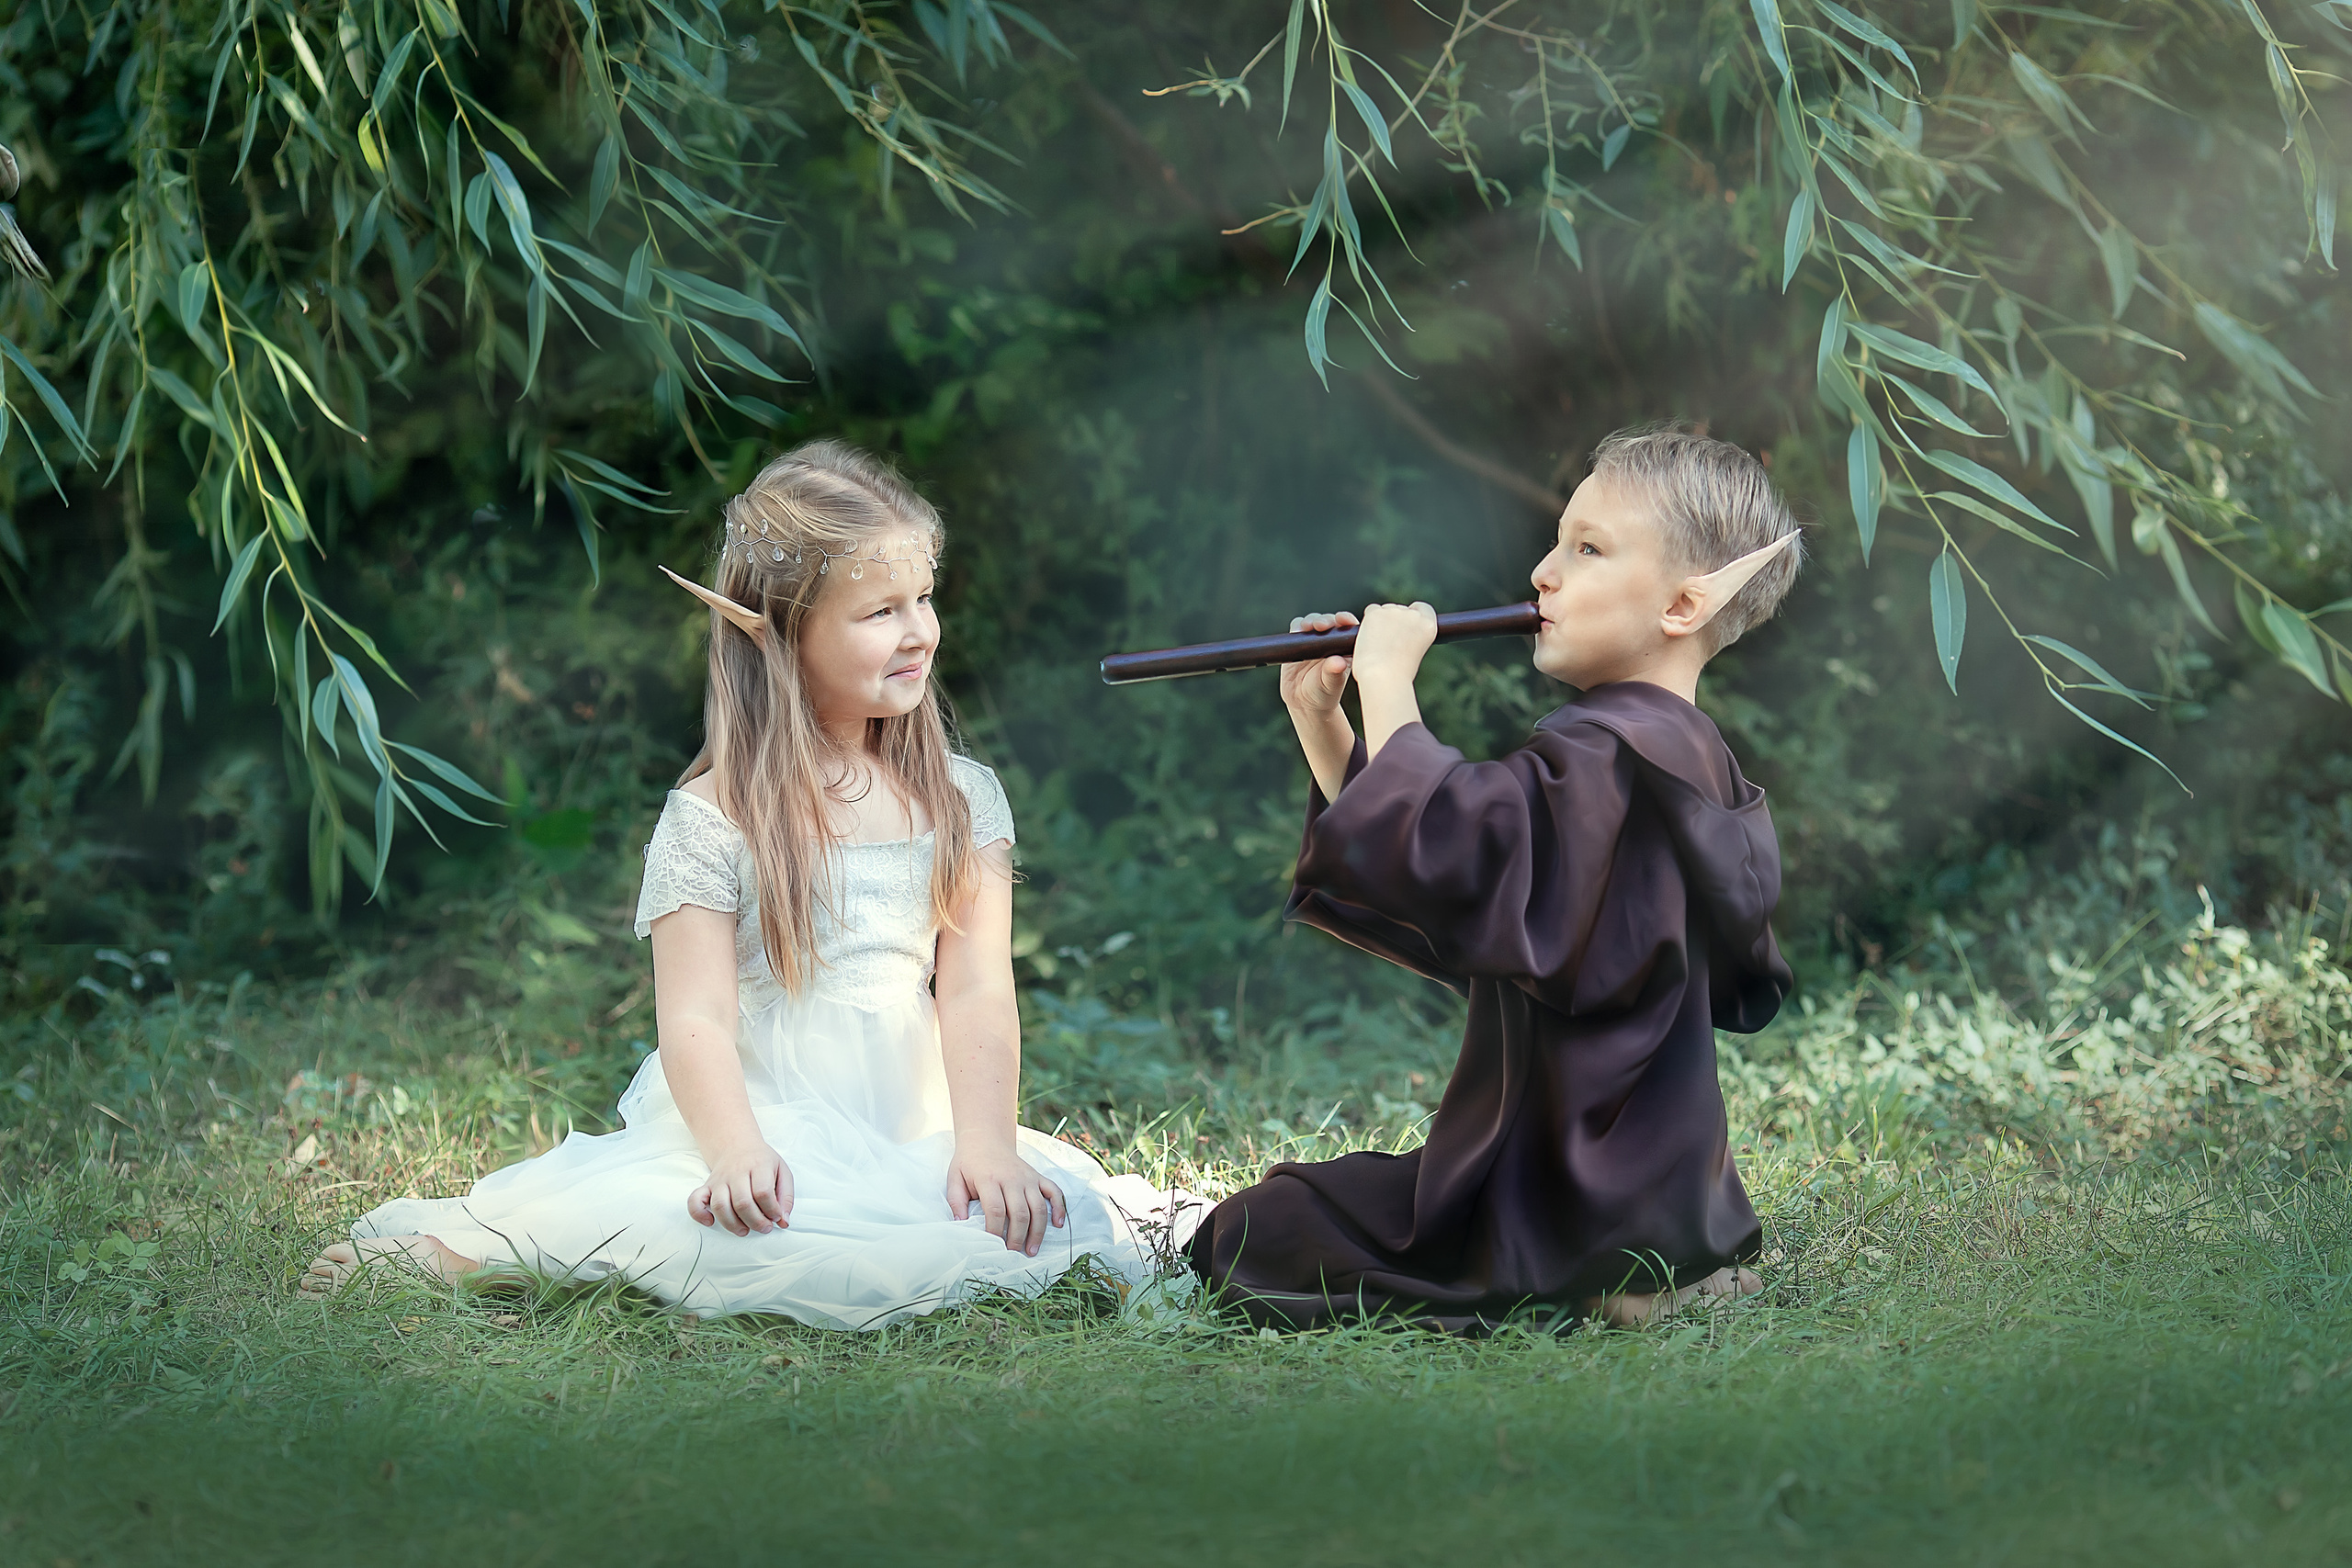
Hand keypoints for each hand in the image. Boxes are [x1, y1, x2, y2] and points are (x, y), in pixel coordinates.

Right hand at [688, 1140, 794, 1235]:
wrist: (737, 1145)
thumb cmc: (761, 1162)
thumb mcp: (782, 1172)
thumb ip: (786, 1197)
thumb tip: (783, 1222)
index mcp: (758, 1165)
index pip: (762, 1192)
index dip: (771, 1210)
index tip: (776, 1217)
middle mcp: (736, 1172)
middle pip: (742, 1203)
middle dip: (756, 1221)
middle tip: (765, 1228)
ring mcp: (719, 1180)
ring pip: (720, 1206)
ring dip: (733, 1224)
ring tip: (745, 1230)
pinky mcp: (706, 1186)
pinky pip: (695, 1201)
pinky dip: (699, 1214)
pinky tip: (710, 1222)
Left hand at [944, 1143, 1067, 1256]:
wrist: (986, 1139)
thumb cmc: (969, 1162)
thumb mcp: (954, 1178)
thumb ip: (956, 1201)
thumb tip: (960, 1223)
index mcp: (990, 1179)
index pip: (995, 1210)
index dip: (995, 1231)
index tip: (992, 1246)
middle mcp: (1012, 1178)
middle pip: (1019, 1212)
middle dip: (1017, 1237)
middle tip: (1012, 1253)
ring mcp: (1028, 1177)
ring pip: (1038, 1207)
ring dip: (1037, 1231)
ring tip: (1031, 1250)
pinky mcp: (1038, 1176)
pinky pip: (1054, 1192)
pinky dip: (1059, 1208)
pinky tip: (1058, 1224)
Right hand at [1279, 611, 1356, 713]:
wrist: (1304, 702)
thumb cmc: (1324, 694)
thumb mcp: (1330, 685)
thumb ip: (1333, 672)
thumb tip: (1338, 662)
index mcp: (1345, 649)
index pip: (1348, 629)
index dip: (1346, 620)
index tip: (1343, 619)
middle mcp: (1331, 642)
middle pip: (1330, 621)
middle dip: (1326, 620)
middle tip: (1321, 625)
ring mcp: (1314, 641)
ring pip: (1312, 621)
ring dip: (1310, 621)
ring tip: (1307, 627)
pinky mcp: (1297, 642)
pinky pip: (1296, 628)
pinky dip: (1296, 627)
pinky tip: (1296, 632)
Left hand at [1352, 601, 1437, 686]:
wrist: (1383, 676)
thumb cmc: (1398, 673)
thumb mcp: (1415, 652)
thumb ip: (1411, 636)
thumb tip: (1397, 630)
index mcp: (1428, 626)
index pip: (1422, 608)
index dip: (1413, 615)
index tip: (1405, 627)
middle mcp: (1413, 615)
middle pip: (1401, 609)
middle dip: (1394, 621)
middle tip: (1388, 643)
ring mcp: (1394, 612)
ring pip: (1385, 610)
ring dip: (1381, 622)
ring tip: (1379, 645)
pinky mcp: (1375, 613)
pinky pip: (1371, 610)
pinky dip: (1368, 622)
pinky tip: (1369, 637)